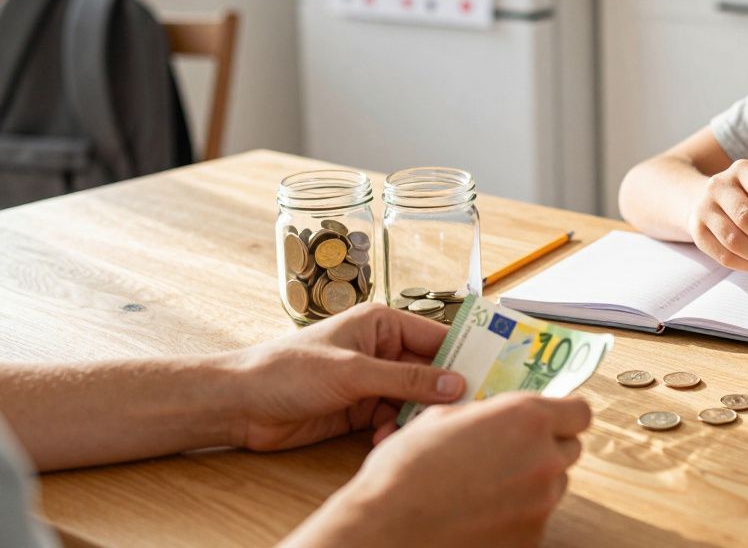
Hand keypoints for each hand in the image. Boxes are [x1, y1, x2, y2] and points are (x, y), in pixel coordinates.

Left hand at [226, 304, 464, 451]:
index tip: (492, 374)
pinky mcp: (361, 408)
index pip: (436, 337)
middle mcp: (382, 348)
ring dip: (416, 417)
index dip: (464, 355)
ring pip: (414, 400)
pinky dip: (395, 431)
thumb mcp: (353, 373)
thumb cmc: (287, 370)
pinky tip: (384, 439)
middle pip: (430, 371)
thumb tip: (456, 385)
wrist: (241, 403)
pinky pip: (394, 419)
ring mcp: (372, 380)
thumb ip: (406, 380)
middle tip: (465, 413)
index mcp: (382, 323)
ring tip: (414, 431)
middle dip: (443, 393)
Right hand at [285, 393, 591, 546]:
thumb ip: (482, 414)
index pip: (579, 411)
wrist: (387, 530)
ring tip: (490, 484)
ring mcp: (541, 503)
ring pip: (554, 484)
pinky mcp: (532, 538)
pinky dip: (519, 514)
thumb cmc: (404, 473)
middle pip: (570, 449)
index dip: (565, 414)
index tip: (553, 418)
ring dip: (533, 481)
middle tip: (512, 451)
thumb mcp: (440, 419)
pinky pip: (537, 518)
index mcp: (525, 419)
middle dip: (546, 447)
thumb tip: (492, 415)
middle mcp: (542, 459)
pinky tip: (483, 511)